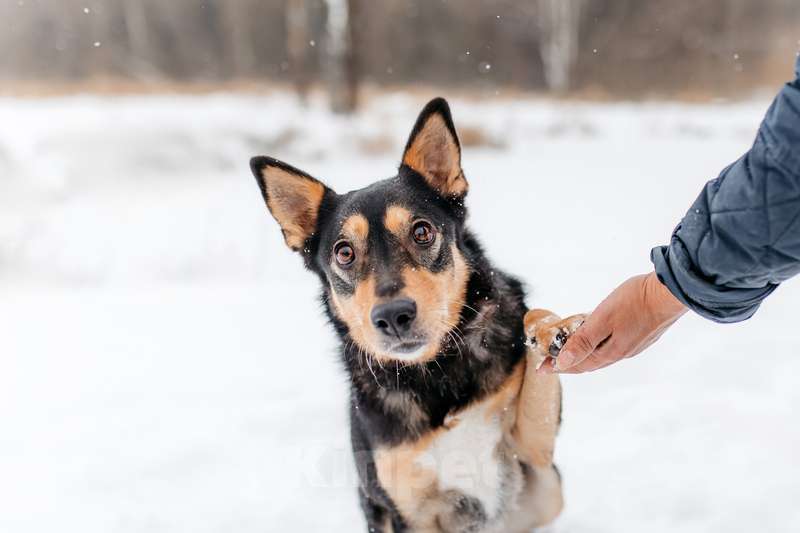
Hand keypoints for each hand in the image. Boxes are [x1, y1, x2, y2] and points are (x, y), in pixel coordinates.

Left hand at [537, 272, 686, 373]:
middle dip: (568, 363)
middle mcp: (622, 353)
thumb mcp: (603, 319)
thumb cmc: (635, 301)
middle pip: (588, 363)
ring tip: (569, 353)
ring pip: (601, 356)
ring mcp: (632, 345)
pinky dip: (597, 347)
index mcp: (610, 352)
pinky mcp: (640, 336)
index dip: (558, 366)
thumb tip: (563, 362)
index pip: (578, 364)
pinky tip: (596, 338)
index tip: (541, 368)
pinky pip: (611, 347)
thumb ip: (584, 341)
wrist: (669, 293)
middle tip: (550, 362)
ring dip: (583, 356)